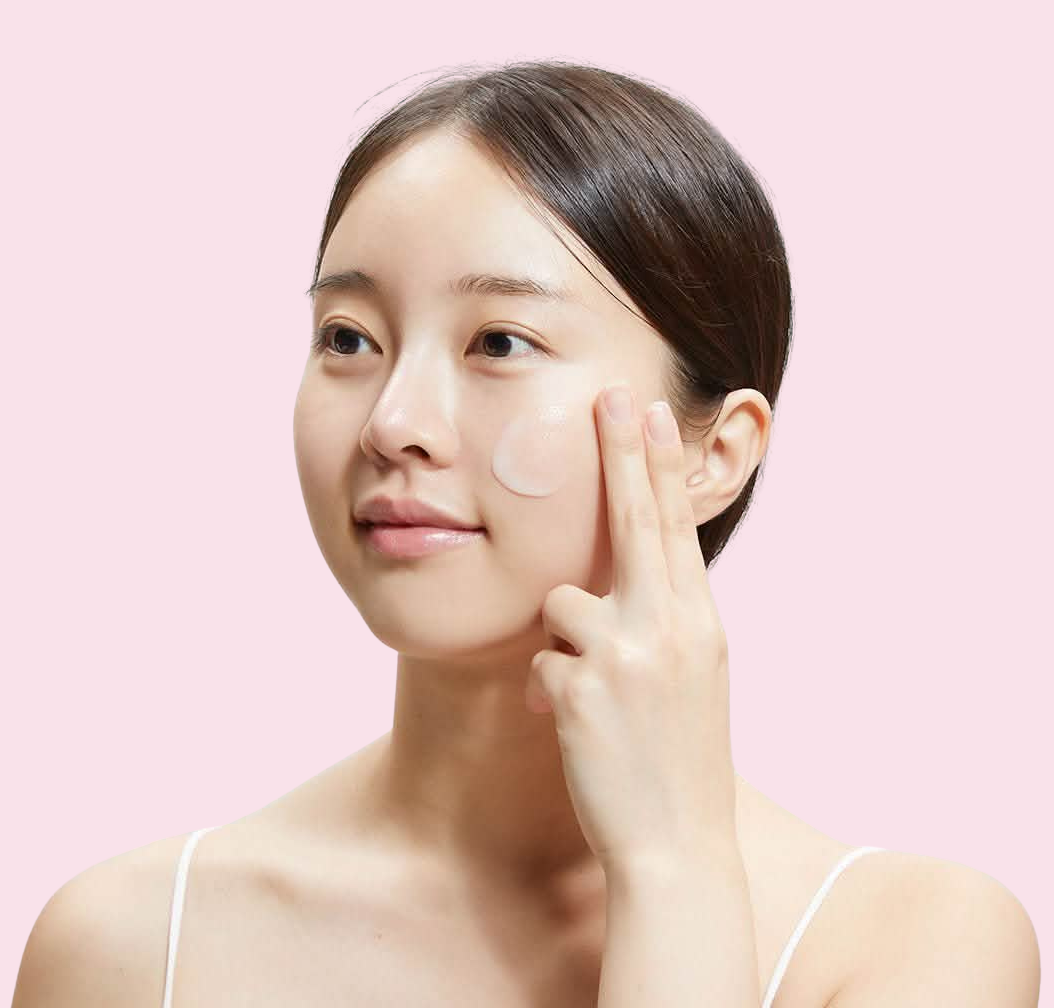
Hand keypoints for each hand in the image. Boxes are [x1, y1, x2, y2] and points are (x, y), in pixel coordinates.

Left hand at [524, 383, 737, 874]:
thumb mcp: (692, 680)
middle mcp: (671, 626)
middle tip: (611, 395)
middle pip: (638, 520)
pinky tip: (575, 731)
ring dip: (565, 647)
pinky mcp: (581, 684)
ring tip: (592, 700)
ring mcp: (627, 652)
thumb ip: (663, 624)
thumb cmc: (679, 760)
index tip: (648, 415)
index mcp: (701, 623)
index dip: (661, 468)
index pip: (677, 528)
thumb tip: (620, 586)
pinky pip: (541, 661)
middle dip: (623, 453)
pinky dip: (547, 694)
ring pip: (563, 604)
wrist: (678, 848)